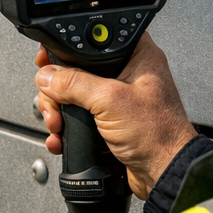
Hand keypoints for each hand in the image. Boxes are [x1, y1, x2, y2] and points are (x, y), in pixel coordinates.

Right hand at [35, 34, 195, 198]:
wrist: (163, 173)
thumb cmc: (158, 134)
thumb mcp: (110, 100)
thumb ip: (75, 83)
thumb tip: (48, 75)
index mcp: (136, 56)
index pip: (94, 40)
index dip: (69, 47)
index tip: (49, 58)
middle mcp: (126, 74)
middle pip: (76, 69)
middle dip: (58, 89)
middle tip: (55, 102)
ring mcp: (115, 100)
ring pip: (72, 96)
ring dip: (58, 111)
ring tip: (57, 124)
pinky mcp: (108, 122)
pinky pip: (77, 118)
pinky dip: (65, 128)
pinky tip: (61, 137)